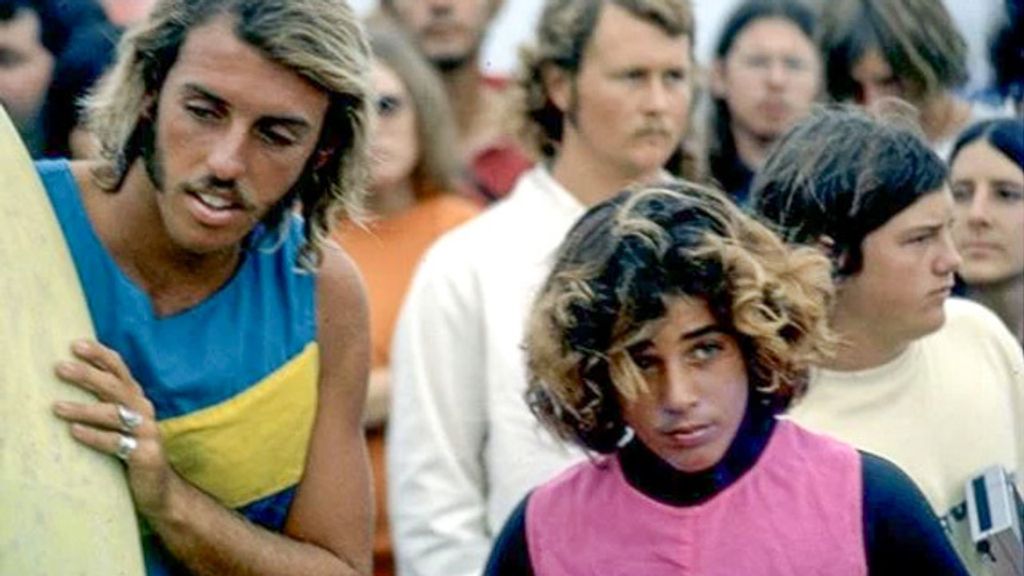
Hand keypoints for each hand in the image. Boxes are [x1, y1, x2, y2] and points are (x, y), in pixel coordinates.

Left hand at [52, 339, 171, 517]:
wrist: (160, 488)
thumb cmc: (132, 450)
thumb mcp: (122, 422)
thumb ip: (106, 402)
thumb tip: (72, 379)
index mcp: (137, 399)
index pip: (120, 370)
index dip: (100, 356)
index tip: (76, 345)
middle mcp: (145, 411)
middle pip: (116, 387)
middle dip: (88, 375)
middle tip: (61, 368)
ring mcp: (147, 432)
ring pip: (115, 414)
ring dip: (84, 409)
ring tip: (57, 407)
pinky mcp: (146, 454)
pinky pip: (116, 443)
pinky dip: (94, 437)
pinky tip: (75, 432)